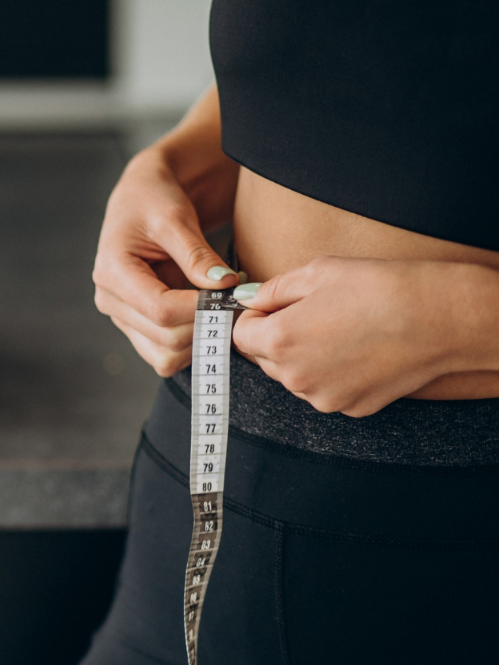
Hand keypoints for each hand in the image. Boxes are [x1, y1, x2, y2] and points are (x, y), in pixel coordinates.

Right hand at [93, 150, 237, 375]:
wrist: (143, 198)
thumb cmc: (154, 200)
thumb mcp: (176, 218)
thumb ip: (197, 255)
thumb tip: (224, 287)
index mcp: (112, 272)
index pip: (160, 309)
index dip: (201, 309)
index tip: (233, 296)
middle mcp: (110, 300)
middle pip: (165, 338)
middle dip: (207, 325)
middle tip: (238, 302)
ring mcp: (123, 317)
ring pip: (166, 356)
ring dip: (201, 340)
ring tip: (223, 309)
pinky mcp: (138, 326)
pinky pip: (167, 355)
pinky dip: (194, 344)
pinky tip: (209, 317)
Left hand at [233, 257, 464, 416]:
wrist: (440, 319)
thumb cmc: (378, 289)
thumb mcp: (317, 273)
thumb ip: (272, 290)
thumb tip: (249, 299)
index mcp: (279, 341)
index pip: (240, 335)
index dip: (255, 316)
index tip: (275, 305)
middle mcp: (295, 378)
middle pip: (264, 358)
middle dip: (276, 337)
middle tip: (314, 314)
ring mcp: (323, 397)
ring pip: (295, 376)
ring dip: (303, 357)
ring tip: (341, 330)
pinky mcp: (350, 408)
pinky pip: (325, 389)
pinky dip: (332, 373)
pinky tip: (359, 351)